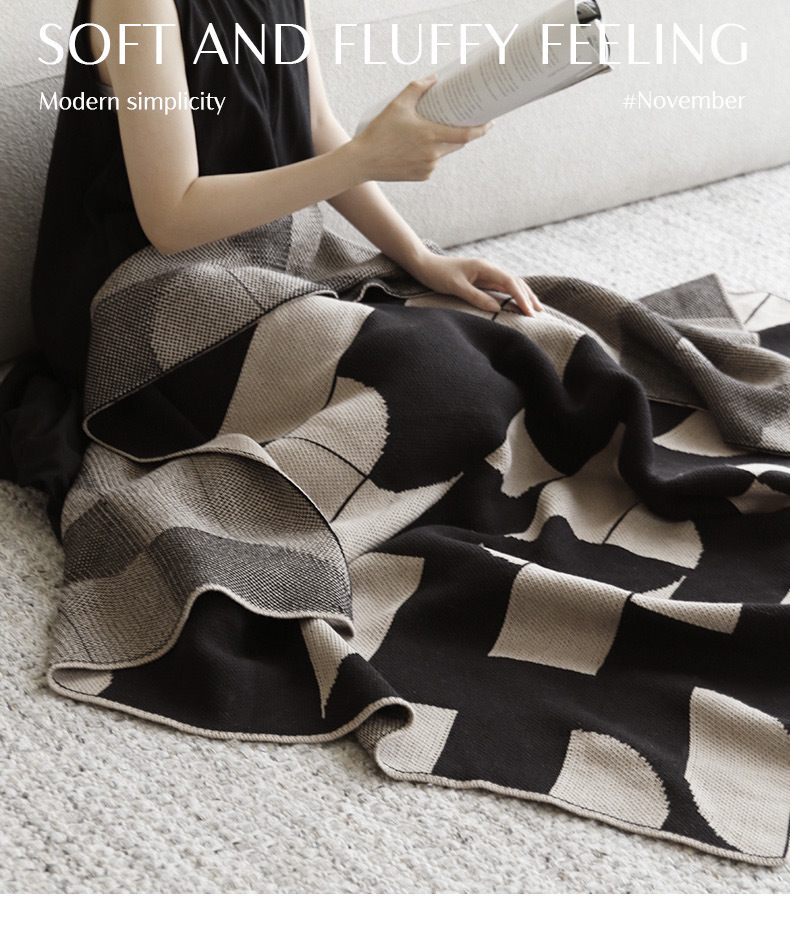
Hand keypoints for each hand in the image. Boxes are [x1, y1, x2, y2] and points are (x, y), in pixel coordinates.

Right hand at [351, 75, 493, 182]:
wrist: (363, 161)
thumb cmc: (379, 131)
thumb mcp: (397, 104)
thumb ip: (417, 88)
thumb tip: (434, 78)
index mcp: (431, 135)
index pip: (466, 134)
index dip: (481, 129)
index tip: (490, 123)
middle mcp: (433, 154)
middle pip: (457, 143)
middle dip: (462, 133)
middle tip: (463, 121)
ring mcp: (428, 167)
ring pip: (444, 153)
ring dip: (443, 143)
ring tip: (430, 133)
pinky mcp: (422, 176)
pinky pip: (433, 163)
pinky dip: (430, 154)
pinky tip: (417, 148)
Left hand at [404, 252, 543, 316]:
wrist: (425, 265)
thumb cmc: (438, 274)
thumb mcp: (456, 287)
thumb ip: (476, 297)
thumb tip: (497, 307)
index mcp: (485, 267)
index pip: (510, 282)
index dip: (522, 298)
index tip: (529, 313)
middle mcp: (489, 268)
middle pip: (516, 282)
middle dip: (528, 296)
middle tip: (539, 313)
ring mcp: (486, 273)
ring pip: (511, 283)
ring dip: (523, 295)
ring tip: (535, 308)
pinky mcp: (481, 279)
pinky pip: (502, 287)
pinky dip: (513, 295)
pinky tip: (517, 303)